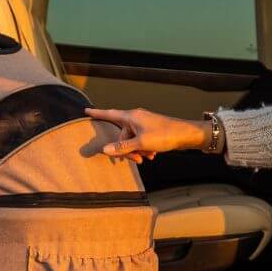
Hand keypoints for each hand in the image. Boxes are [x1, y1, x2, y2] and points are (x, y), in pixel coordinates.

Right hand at [85, 107, 209, 162]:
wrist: (185, 135)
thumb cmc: (164, 135)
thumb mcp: (141, 143)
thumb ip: (123, 147)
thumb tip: (105, 149)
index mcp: (131, 117)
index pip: (110, 114)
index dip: (97, 114)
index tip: (86, 111)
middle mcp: (136, 118)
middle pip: (122, 134)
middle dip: (126, 149)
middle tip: (136, 160)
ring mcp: (144, 124)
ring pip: (132, 139)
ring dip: (137, 150)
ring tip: (147, 157)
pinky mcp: (151, 130)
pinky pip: (141, 140)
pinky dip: (144, 148)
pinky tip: (152, 155)